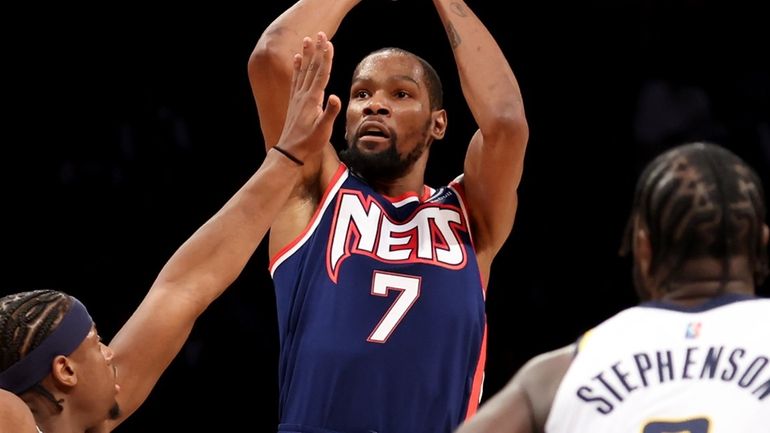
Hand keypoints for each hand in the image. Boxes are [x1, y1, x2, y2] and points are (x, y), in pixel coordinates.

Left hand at [274, 31, 340, 162]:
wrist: (290, 151)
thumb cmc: (309, 142)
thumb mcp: (323, 130)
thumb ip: (330, 113)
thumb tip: (336, 96)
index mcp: (312, 99)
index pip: (322, 74)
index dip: (326, 58)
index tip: (329, 43)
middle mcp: (303, 94)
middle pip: (312, 68)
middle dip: (317, 50)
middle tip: (320, 34)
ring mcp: (298, 97)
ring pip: (303, 70)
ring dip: (306, 54)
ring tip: (307, 39)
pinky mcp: (295, 101)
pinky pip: (296, 79)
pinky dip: (297, 67)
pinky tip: (297, 59)